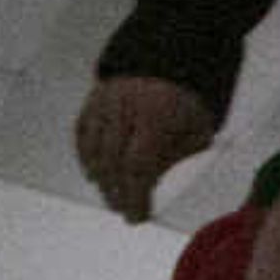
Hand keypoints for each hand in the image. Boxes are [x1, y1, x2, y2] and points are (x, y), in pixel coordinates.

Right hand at [73, 74, 218, 222]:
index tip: (138, 216)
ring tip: (111, 198)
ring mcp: (104, 101)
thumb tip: (164, 195)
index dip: (135, 195)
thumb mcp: (197, 132)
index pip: (137, 165)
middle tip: (124, 211)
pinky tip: (94, 176)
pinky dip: (86, 158)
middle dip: (117, 192)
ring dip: (101, 180)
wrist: (168, 63)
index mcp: (155, 115)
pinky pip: (82, 134)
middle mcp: (124, 107)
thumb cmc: (188, 106)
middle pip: (112, 161)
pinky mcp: (92, 100)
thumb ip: (181, 160)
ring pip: (93, 149)